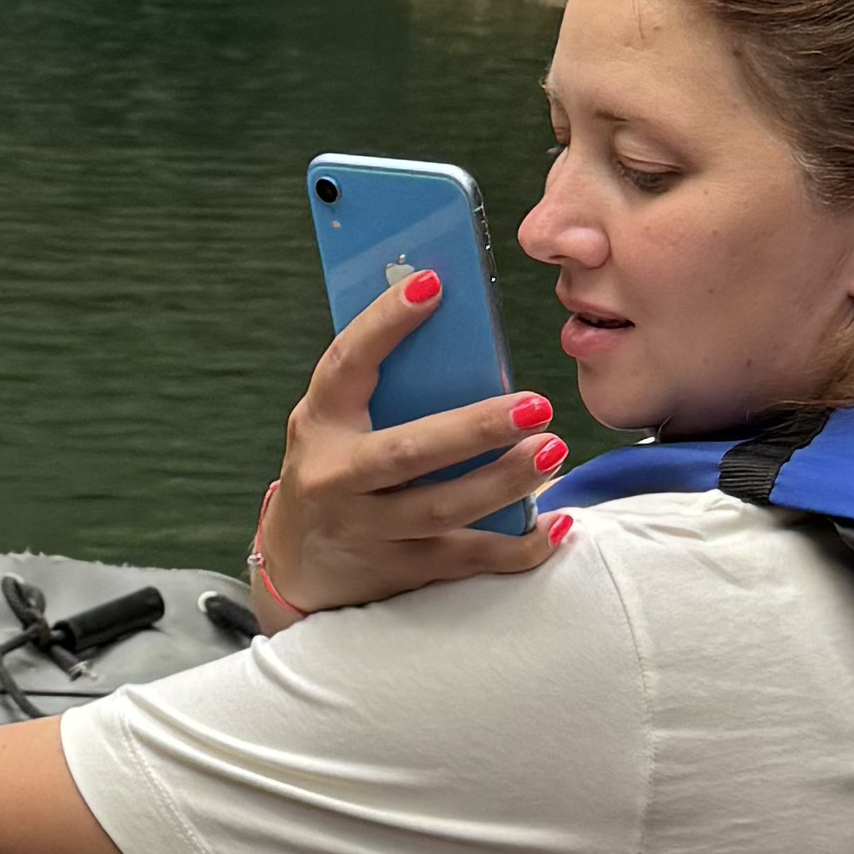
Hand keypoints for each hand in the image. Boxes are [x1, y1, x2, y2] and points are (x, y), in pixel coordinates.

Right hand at [256, 274, 570, 619]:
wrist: (296, 565)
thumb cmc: (333, 470)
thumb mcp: (335, 423)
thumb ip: (380, 387)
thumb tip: (459, 333)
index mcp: (320, 422)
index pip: (347, 363)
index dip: (384, 322)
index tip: (433, 284)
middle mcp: (336, 478)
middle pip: (408, 452)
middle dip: (475, 429)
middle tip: (537, 404)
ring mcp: (366, 529)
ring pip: (442, 510)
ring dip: (504, 482)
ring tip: (552, 451)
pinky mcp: (398, 569)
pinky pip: (465, 560)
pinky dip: (516, 547)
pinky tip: (556, 524)